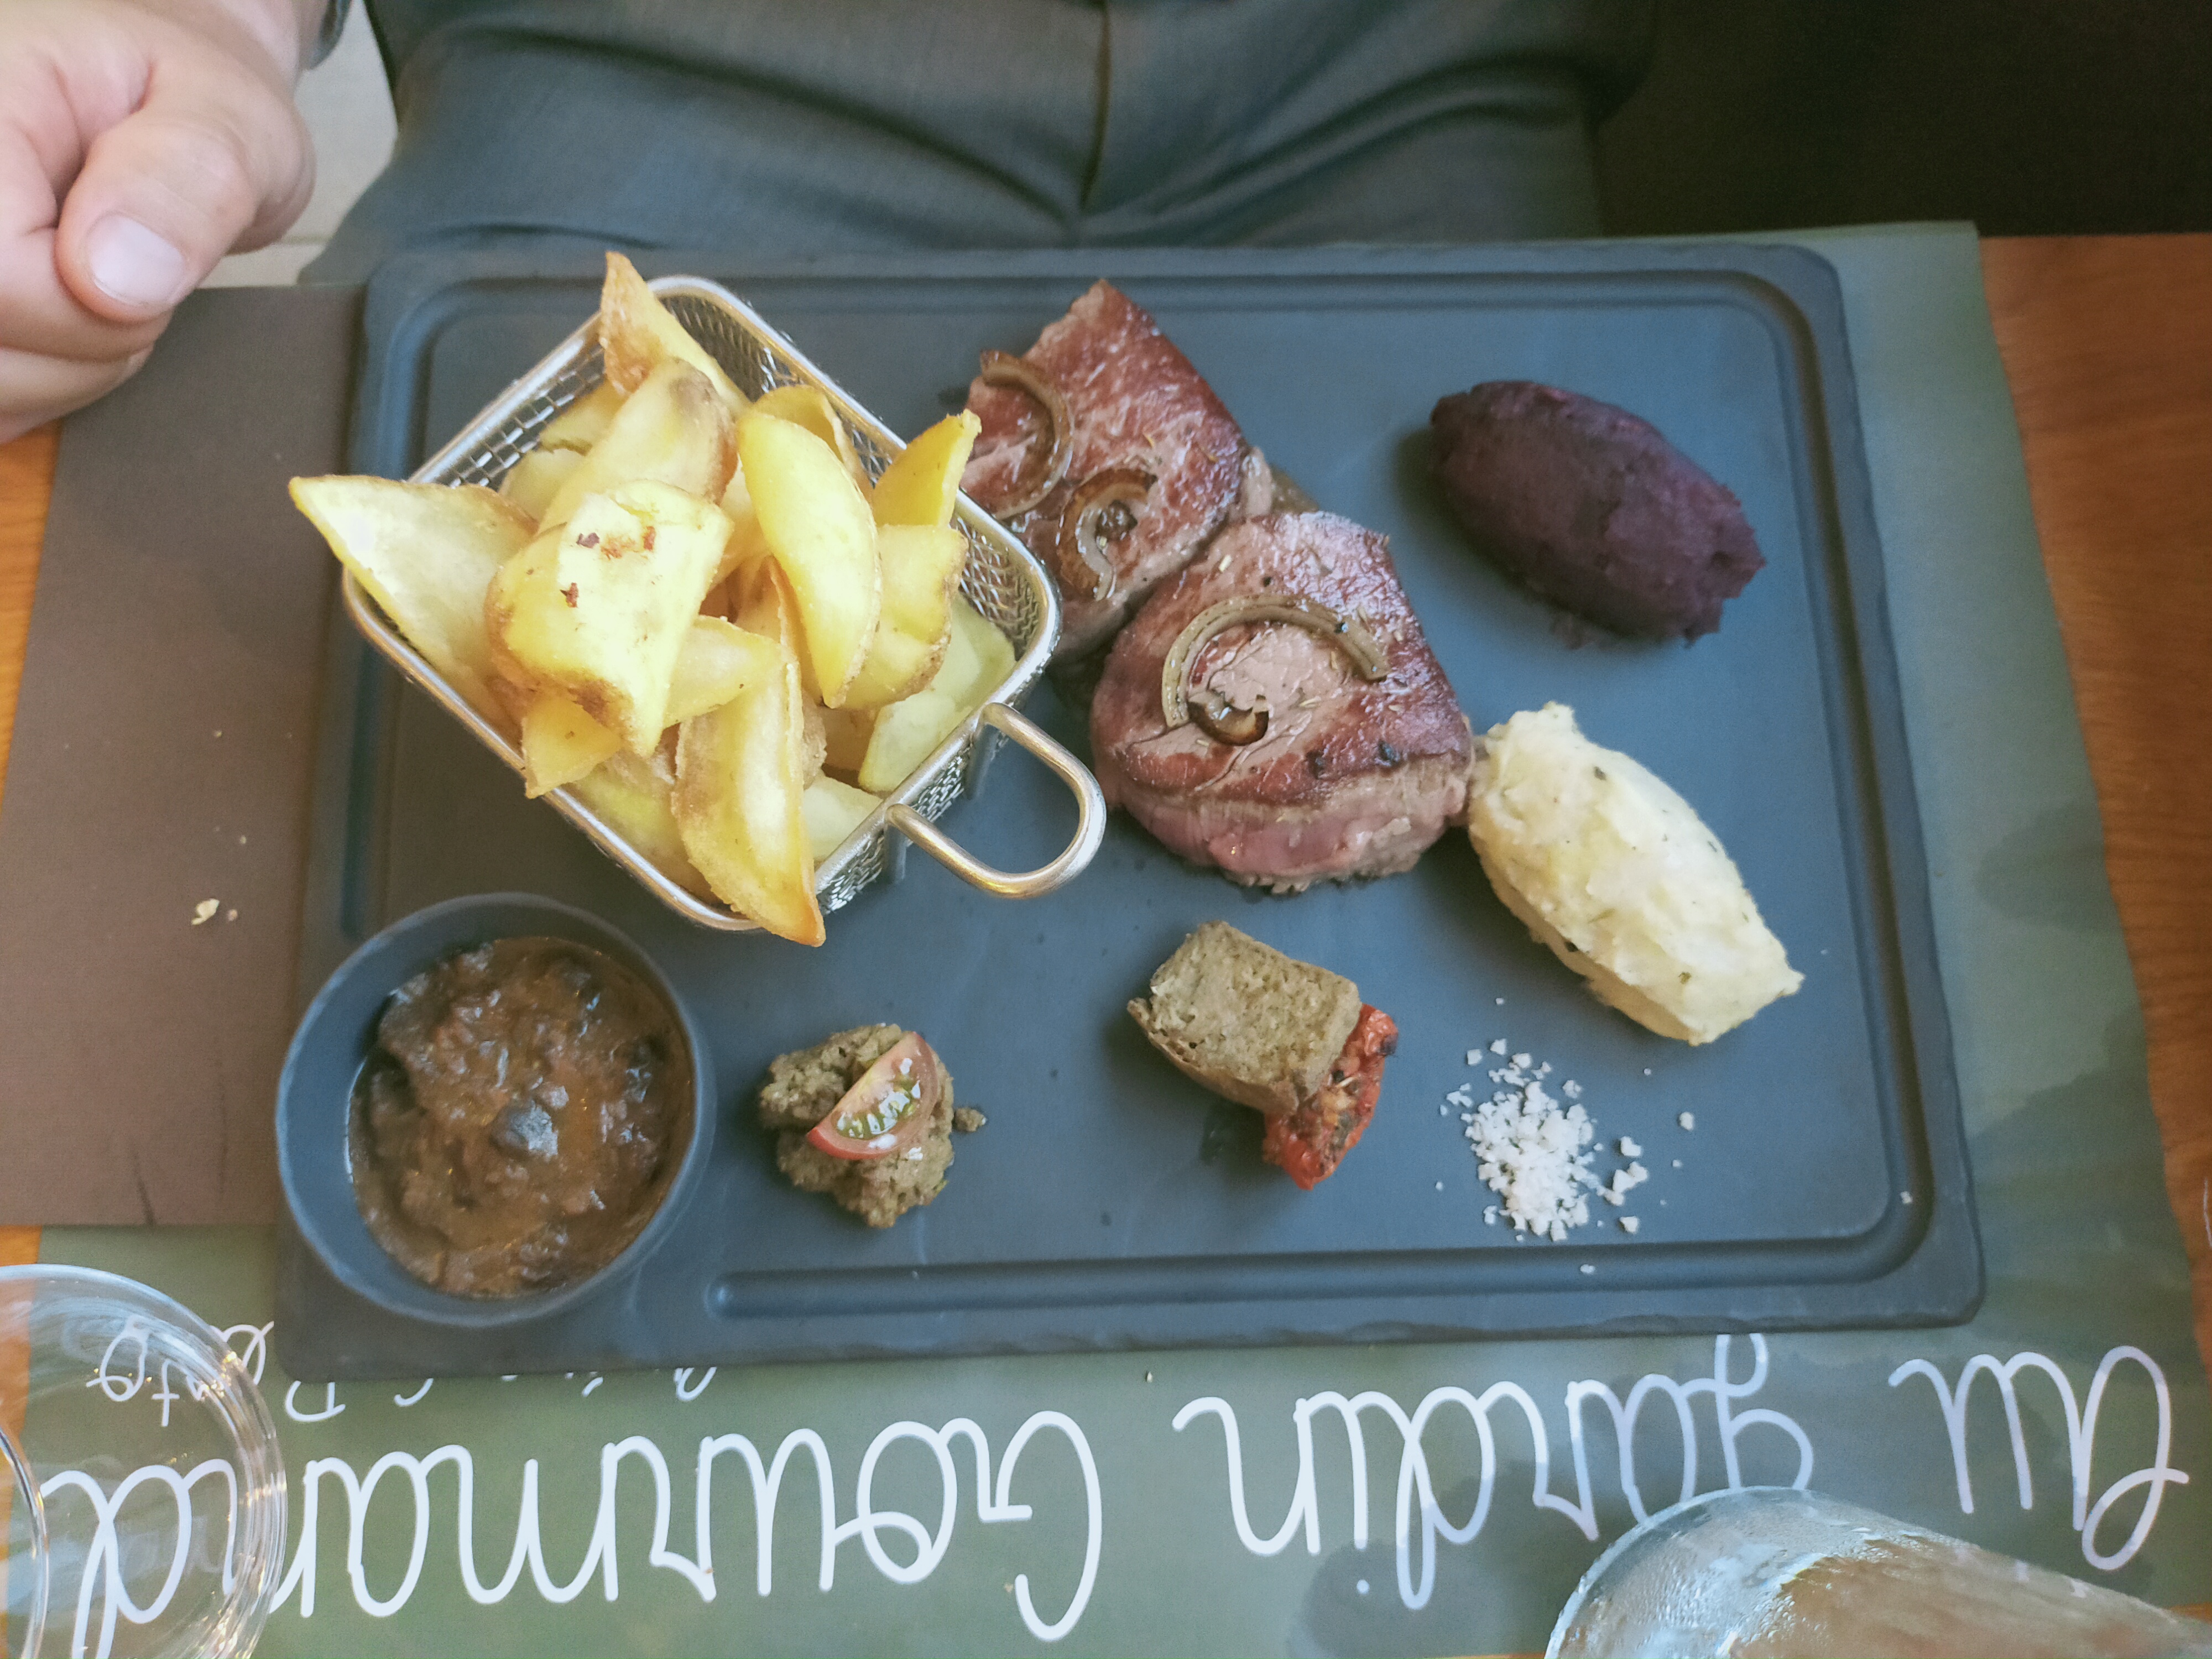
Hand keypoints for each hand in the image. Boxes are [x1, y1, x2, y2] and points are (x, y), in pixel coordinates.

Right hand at [0, 0, 318, 442]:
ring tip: (108, 284)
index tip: (151, 261)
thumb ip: (186, 181)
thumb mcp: (229, 119)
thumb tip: (116, 276)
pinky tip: (71, 315)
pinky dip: (46, 384)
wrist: (165, 104)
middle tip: (136, 271)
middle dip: (86, 346)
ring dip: (72, 368)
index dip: (90, 311)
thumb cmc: (194, 101)